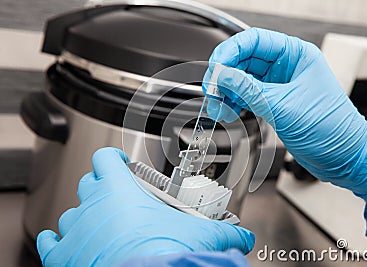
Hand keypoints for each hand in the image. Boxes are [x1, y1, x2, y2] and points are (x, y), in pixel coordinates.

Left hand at [36, 147, 253, 265]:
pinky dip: (57, 241)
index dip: (113, 157)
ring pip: (71, 212)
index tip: (122, 163)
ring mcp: (76, 230)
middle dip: (101, 187)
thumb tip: (243, 238)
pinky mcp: (63, 257)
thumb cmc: (164, 251)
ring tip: (101, 225)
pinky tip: (66, 243)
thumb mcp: (200, 233)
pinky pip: (51, 243)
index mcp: (119, 188)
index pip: (106, 158)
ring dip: (84, 216)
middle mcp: (92, 205)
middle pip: (89, 183)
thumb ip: (226, 232)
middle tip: (118, 198)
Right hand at [203, 27, 366, 202]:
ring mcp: (278, 85)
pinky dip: (234, 103)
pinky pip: (246, 96)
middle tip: (213, 92)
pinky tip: (228, 112)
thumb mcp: (283, 106)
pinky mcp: (273, 102)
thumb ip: (249, 90)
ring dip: (227, 92)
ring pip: (242, 80)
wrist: (342, 157)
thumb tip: (223, 76)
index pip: (254, 41)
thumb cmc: (330, 129)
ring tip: (219, 107)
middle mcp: (286, 67)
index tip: (216, 68)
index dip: (230, 51)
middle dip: (225, 76)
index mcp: (296, 55)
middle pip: (244, 60)